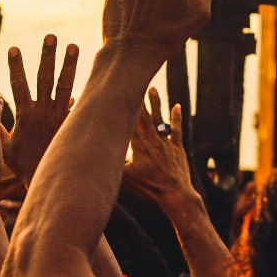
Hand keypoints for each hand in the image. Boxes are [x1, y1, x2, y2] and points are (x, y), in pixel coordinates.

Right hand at [5, 34, 79, 181]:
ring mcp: (59, 116)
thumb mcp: (4, 148)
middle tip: (51, 36)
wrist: (47, 178)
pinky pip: (77, 102)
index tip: (14, 48)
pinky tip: (87, 73)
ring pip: (65, 85)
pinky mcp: (71, 122)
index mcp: (25, 115)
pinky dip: (80, 90)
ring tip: (73, 45)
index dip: (17, 67)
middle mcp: (43, 112)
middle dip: (47, 56)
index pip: (19, 85)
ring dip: (69, 64)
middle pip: (45, 78)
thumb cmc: (23, 165)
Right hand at [122, 88, 194, 205]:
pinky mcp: (177, 148)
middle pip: (143, 115)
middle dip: (138, 98)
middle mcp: (152, 140)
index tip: (118, 94)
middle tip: (134, 81)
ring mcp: (166, 142)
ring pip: (159, 118)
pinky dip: (176, 118)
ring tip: (152, 88)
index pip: (129, 122)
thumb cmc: (149, 188)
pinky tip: (177, 106)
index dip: (123, 107)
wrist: (176, 195)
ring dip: (155, 102)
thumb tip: (98, 158)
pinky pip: (176, 129)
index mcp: (139, 146)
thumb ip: (114, 165)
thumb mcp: (126, 179)